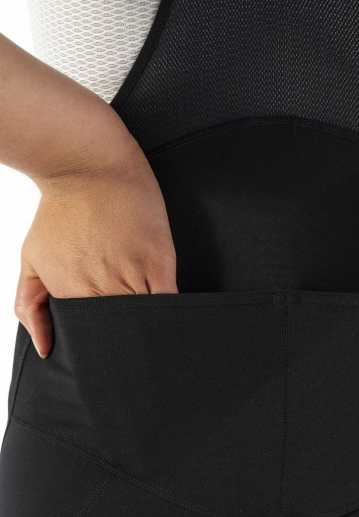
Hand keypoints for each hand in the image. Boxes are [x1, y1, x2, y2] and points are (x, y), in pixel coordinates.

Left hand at [14, 141, 177, 357]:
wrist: (87, 166)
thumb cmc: (60, 211)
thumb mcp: (31, 259)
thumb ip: (30, 305)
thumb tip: (44, 348)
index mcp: (70, 294)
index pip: (93, 338)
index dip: (103, 347)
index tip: (110, 350)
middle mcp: (102, 289)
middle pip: (122, 333)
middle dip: (127, 343)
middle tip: (132, 345)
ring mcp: (133, 274)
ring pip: (148, 321)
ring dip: (150, 328)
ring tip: (148, 324)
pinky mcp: (159, 260)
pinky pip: (169, 300)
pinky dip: (170, 312)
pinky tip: (167, 313)